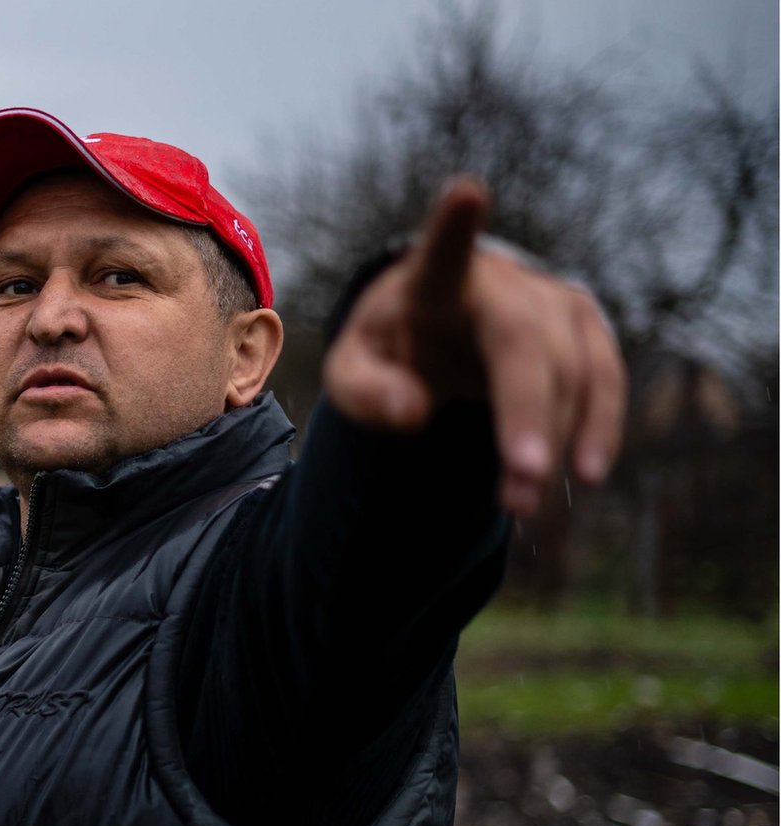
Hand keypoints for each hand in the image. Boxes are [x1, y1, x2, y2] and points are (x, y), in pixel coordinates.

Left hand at [322, 176, 626, 515]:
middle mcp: (502, 282)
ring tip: (524, 502)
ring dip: (557, 439)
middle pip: (525, 343)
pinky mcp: (584, 328)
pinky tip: (586, 472)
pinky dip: (599, 427)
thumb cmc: (391, 350)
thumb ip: (367, 393)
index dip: (455, 225)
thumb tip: (412, 413)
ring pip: (571, 369)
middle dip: (527, 415)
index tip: (465, 191)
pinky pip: (604, 379)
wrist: (438, 330)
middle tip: (520, 482)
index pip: (441, 251)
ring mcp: (552, 301)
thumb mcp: (353, 375)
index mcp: (432, 281)